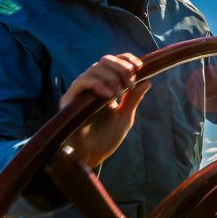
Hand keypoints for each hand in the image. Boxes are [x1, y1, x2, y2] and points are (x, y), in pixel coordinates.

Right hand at [60, 53, 150, 167]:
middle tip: (130, 82)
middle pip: (104, 61)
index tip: (140, 66)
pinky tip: (108, 96)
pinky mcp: (69, 99)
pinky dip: (97, 84)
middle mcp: (91, 86)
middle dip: (121, 67)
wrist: (91, 157)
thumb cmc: (106, 140)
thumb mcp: (125, 117)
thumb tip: (147, 80)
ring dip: (111, 78)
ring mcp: (80, 92)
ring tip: (119, 95)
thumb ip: (133, 98)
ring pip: (94, 69)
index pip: (114, 63)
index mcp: (105, 88)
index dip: (126, 59)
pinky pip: (81, 82)